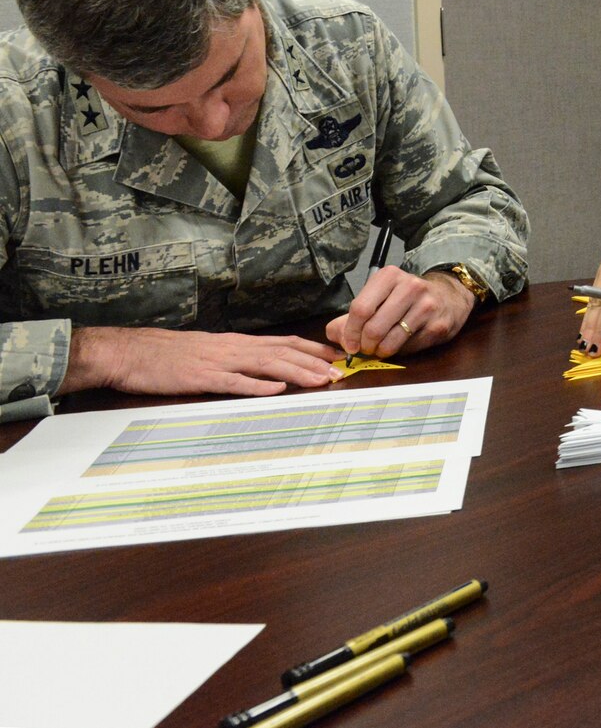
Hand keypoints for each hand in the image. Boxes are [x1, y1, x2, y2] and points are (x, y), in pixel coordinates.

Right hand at [62, 326, 341, 397]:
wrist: (131, 352)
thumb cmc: (167, 355)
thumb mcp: (207, 351)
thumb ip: (235, 358)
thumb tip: (263, 367)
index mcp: (235, 343)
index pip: (281, 342)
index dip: (310, 349)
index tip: (335, 356)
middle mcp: (232, 348)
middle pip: (281, 353)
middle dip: (312, 363)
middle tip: (338, 373)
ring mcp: (218, 362)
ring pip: (265, 364)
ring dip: (296, 372)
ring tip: (319, 379)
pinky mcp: (201, 378)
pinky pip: (233, 382)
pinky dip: (256, 386)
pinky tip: (276, 389)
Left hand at [325, 266, 474, 356]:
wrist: (450, 296)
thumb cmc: (407, 298)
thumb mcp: (380, 297)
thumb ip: (351, 316)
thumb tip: (335, 334)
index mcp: (389, 276)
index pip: (360, 308)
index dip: (350, 332)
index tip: (349, 344)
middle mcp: (410, 287)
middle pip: (373, 328)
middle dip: (365, 345)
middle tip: (366, 348)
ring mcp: (427, 306)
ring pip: (390, 341)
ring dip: (381, 351)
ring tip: (382, 347)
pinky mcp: (438, 326)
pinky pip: (408, 348)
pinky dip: (400, 351)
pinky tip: (402, 343)